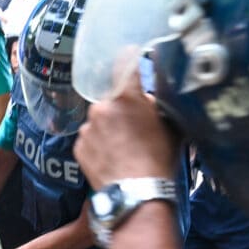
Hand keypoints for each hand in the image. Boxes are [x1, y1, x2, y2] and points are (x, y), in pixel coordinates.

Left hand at [73, 69, 179, 191]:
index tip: (131, 54)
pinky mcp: (78, 147)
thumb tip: (147, 99)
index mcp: (126, 96)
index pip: (125, 62)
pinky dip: (98, 145)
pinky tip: (112, 158)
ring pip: (99, 120)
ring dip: (108, 128)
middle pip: (111, 98)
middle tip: (135, 125)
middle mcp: (101, 107)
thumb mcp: (169, 126)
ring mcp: (87, 128)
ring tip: (123, 148)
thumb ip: (156, 105)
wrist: (137, 194)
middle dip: (121, 107)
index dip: (129, 57)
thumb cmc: (158, 159)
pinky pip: (89, 139)